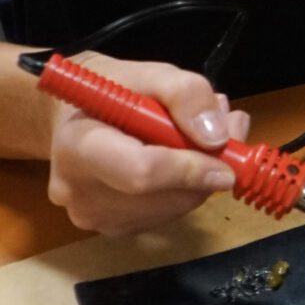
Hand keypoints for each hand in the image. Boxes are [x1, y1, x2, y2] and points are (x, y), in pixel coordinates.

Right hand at [46, 52, 250, 235]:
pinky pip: (168, 216)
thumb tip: (216, 137)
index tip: (228, 162)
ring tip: (196, 140)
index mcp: (76, 146)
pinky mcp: (114, 229)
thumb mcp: (151, 74)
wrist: (80, 116)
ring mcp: (93, 218)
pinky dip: (185, 192)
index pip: (141, 173)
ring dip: (199, 181)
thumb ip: (186, 94)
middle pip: (164, 197)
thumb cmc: (116, 90)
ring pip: (173, 209)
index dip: (190, 169)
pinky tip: (178, 164)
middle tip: (225, 136)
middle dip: (203, 172)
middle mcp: (78, 192)